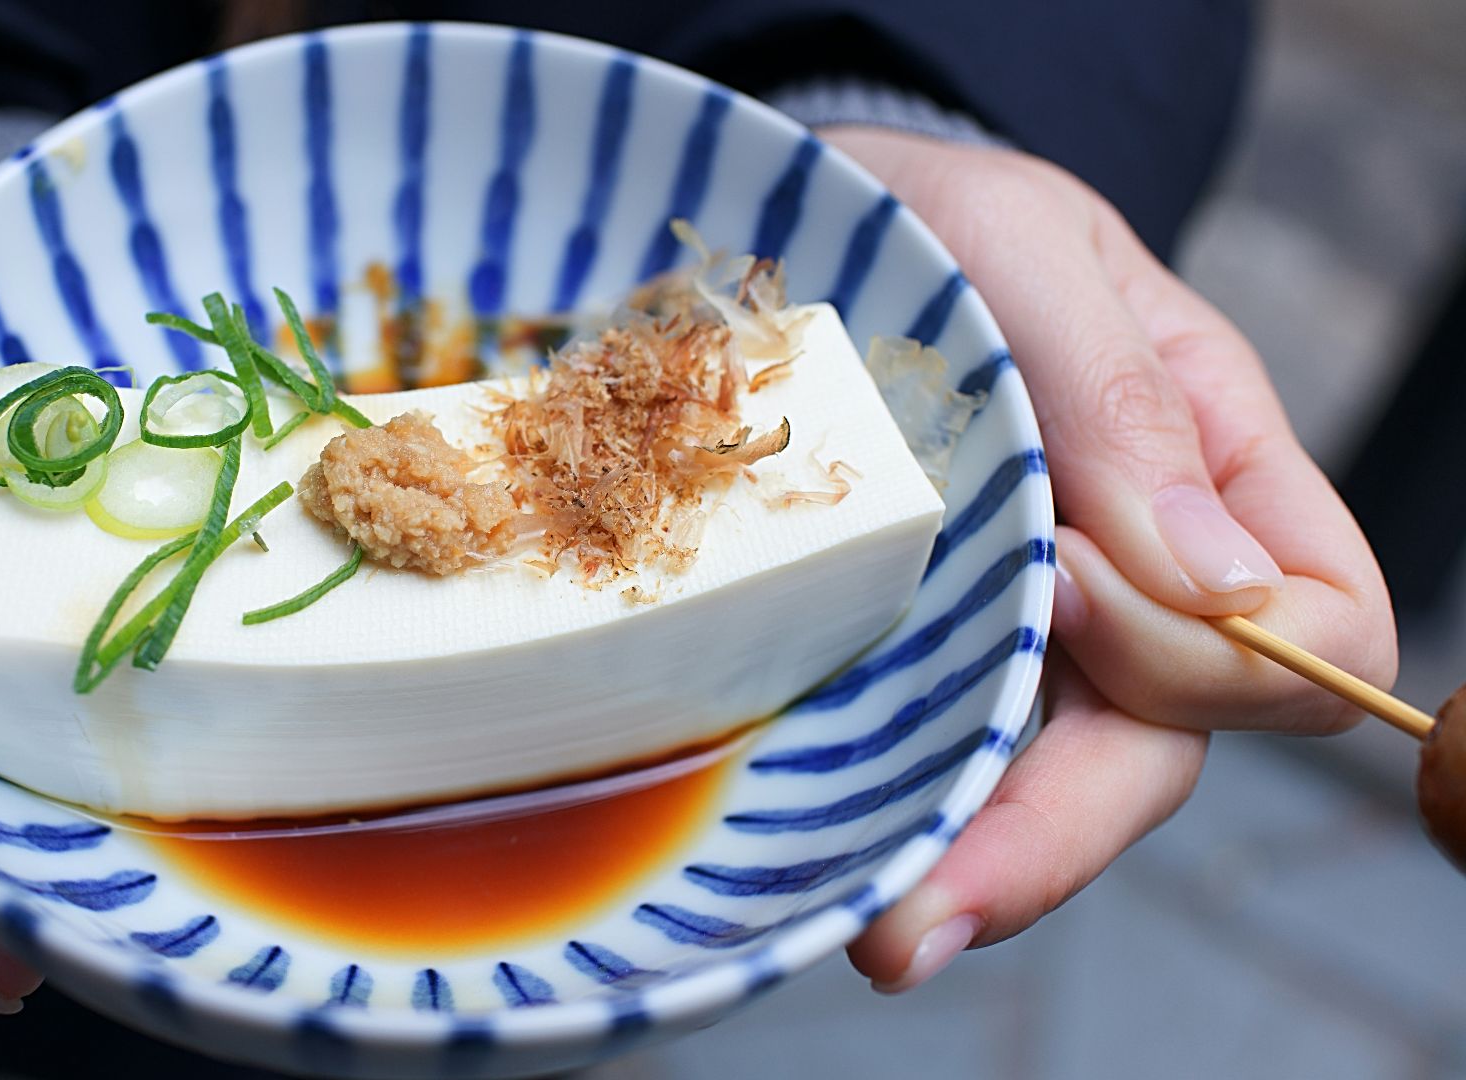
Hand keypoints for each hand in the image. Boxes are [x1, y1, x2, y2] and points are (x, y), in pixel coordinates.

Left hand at [820, 126, 1395, 989]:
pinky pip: (940, 754)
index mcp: (1216, 475)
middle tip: (932, 909)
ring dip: (976, 865)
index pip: (1316, 633)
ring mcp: (1026, 624)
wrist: (814, 226)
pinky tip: (838, 859)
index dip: (1208, 650)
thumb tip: (1216, 582)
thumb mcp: (1029, 257)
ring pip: (1048, 783)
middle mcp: (1136, 577)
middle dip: (1060, 836)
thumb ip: (1127, 402)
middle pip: (1164, 749)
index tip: (1065, 581)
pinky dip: (903, 814)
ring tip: (882, 927)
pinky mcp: (916, 645)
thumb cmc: (942, 219)